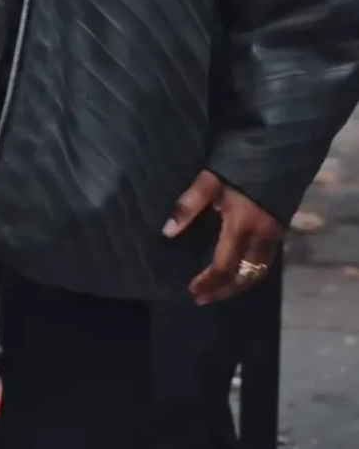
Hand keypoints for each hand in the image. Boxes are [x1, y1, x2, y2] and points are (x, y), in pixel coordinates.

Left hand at [163, 170, 281, 305]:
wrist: (277, 150)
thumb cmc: (238, 164)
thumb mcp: (209, 180)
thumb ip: (188, 206)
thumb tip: (167, 232)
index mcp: (242, 227)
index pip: (223, 266)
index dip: (208, 282)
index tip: (191, 291)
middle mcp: (262, 237)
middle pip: (244, 277)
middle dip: (223, 291)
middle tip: (202, 298)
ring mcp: (275, 235)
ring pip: (258, 272)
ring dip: (238, 285)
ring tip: (217, 290)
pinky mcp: (280, 230)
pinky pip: (266, 262)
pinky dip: (250, 272)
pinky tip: (238, 271)